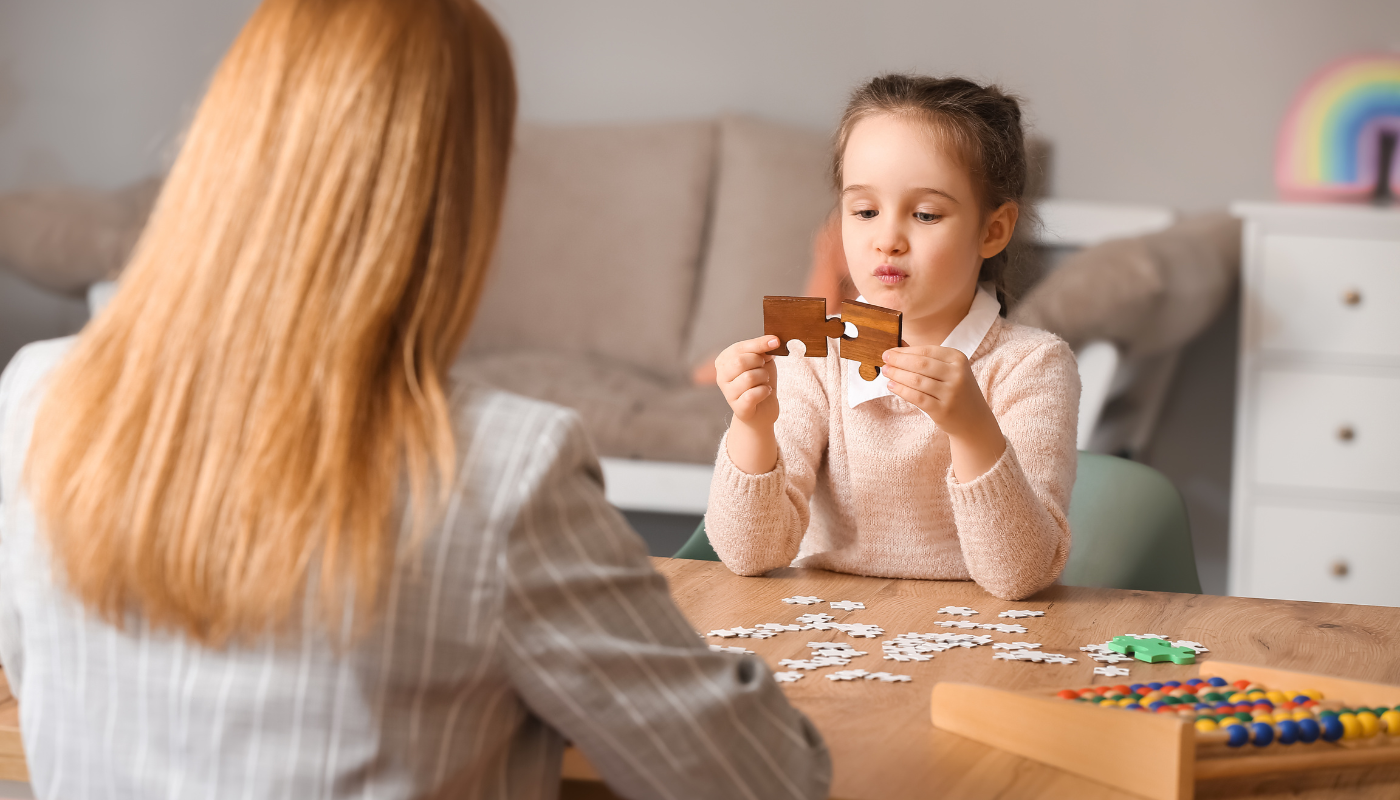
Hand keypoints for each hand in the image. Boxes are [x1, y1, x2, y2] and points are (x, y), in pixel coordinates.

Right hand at [716, 335, 780, 427]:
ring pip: (748, 378)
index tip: (775, 341)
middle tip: (763, 368)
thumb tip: (772, 341)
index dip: (759, 344)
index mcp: (724, 361)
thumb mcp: (762, 361)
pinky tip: (765, 392)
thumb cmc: (760, 382)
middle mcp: (721, 376)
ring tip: (764, 382)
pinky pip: (753, 395)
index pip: (739, 348)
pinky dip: (765, 391)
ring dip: (763, 378)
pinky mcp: (738, 408)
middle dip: (758, 363)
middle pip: (740, 362)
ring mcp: (728, 393)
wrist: (763, 409)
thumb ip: (762, 350)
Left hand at [881, 345, 1005, 479]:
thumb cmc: (956, 391)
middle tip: (884, 360)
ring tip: (886, 372)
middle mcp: (957, 374)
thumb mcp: (950, 371)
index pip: (926, 350)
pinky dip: (901, 390)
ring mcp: (950, 392)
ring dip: (897, 375)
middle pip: (920, 364)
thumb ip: (928, 360)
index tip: (889, 352)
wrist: (974, 420)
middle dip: (899, 361)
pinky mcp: (942, 409)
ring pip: (916, 380)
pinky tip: (891, 386)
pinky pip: (916, 397)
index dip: (904, 351)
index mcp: (958, 358)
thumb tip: (898, 350)